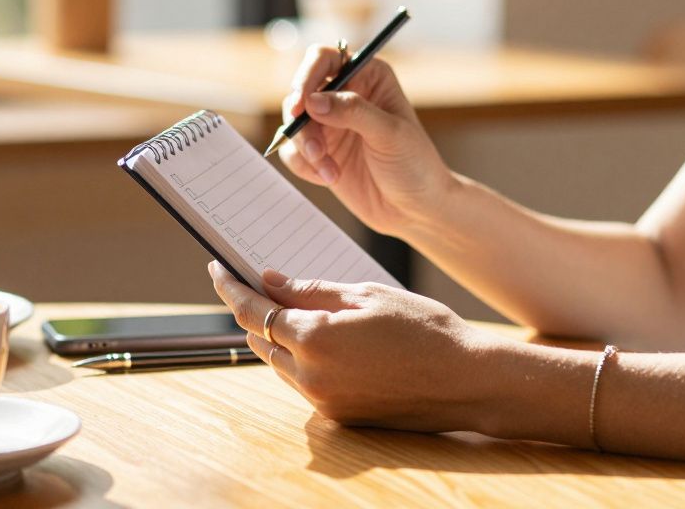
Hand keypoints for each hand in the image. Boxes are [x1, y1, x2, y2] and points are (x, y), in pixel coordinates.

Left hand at [208, 261, 498, 432]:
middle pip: (260, 339)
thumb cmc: (424, 329)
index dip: (229, 287)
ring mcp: (323, 402)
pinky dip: (302, 356)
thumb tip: (270, 281)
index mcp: (314, 339)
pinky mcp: (338, 416)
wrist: (467, 382)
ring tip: (292, 306)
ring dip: (278, 335)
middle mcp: (310, 377)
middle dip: (253, 309)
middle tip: (254, 280)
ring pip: (280, 362)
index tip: (217, 268)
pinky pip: (303, 381)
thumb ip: (312, 290)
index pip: (251, 311)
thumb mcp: (367, 295)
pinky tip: (323, 337)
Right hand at [279, 44, 454, 235]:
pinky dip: (305, 166)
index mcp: (368, 76)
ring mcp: (330, 124)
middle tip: (316, 149)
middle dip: (303, 123)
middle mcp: (345, 94)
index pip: (324, 59)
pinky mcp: (320, 151)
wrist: (415, 209)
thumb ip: (353, 111)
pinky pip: (293, 151)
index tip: (301, 104)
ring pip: (294, 124)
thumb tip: (312, 100)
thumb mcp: (390, 134)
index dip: (306, 77)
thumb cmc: (415, 165)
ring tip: (329, 171)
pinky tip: (330, 177)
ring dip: (304, 148)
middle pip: (301, 92)